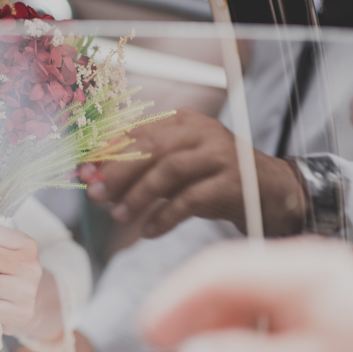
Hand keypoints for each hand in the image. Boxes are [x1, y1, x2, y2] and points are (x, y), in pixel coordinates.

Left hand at [83, 108, 305, 237]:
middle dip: (118, 172)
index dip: (106, 152)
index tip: (81, 172)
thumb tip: (92, 179)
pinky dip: (165, 216)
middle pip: (151, 147)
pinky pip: (192, 199)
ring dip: (139, 195)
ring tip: (118, 216)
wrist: (271, 193)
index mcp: (182, 121)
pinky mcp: (234, 183)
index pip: (136, 131)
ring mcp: (221, 155)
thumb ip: (138, 169)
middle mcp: (202, 131)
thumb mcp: (174, 168)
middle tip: (95, 195)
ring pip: (170, 170)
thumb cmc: (211, 179)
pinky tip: (149, 230)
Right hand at [140, 238, 352, 351]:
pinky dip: (238, 326)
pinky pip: (261, 304)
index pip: (217, 270)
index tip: (149, 328)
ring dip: (210, 320)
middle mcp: (299, 265)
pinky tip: (230, 350)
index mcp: (298, 270)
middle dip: (188, 309)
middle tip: (160, 342)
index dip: (175, 296)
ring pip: (240, 291)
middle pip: (224, 278)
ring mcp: (307, 279)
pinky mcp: (315, 298)